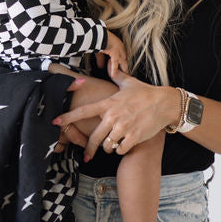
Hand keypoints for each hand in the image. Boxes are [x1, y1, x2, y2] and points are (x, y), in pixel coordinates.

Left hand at [53, 74, 177, 160]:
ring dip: (108, 147)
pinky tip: (125, 145)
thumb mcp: (129, 83)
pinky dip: (121, 150)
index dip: (68, 117)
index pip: (83, 111)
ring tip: (113, 144)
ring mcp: (123, 128)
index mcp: (108, 104)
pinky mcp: (133, 137)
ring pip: (107, 145)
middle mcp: (113, 116)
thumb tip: (111, 67)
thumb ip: (117, 76)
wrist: (165, 104)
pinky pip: (120, 150)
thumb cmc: (146, 93)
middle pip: (94, 137)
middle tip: (87, 154)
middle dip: (89, 147)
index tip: (55, 122)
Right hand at [96, 31, 128, 78]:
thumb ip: (101, 59)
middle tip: (127, 74)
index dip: (122, 62)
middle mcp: (120, 47)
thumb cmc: (98, 38)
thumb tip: (100, 67)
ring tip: (125, 76)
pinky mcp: (114, 52)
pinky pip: (114, 63)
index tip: (123, 67)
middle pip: (124, 59)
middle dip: (125, 67)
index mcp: (118, 45)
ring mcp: (118, 50)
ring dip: (123, 69)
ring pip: (122, 62)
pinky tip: (113, 76)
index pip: (122, 55)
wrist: (97, 33)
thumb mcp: (100, 50)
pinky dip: (113, 70)